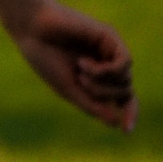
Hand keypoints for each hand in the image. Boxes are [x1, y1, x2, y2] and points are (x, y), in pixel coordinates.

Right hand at [12, 0, 136, 133]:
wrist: (34, 30)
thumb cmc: (46, 59)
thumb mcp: (70, 90)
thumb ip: (92, 106)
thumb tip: (116, 123)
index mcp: (98, 79)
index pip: (124, 100)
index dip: (129, 115)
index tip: (126, 131)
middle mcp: (107, 64)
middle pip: (125, 92)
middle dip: (104, 95)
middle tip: (81, 83)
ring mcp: (110, 50)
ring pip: (126, 80)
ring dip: (102, 84)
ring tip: (80, 71)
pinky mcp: (110, 37)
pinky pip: (124, 63)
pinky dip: (106, 70)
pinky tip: (84, 63)